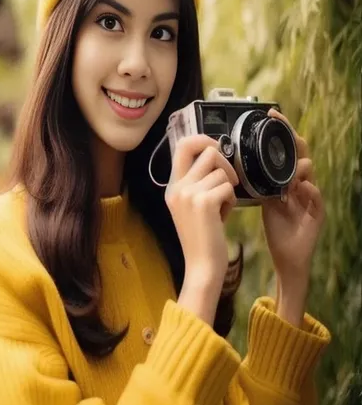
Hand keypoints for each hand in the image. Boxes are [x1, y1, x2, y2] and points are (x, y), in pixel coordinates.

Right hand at [165, 135, 238, 323]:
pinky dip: (231, 201)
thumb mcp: (192, 207)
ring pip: (221, 172)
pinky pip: (228, 188)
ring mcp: (189, 194)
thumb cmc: (202, 238)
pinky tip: (223, 217)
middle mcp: (177, 187)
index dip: (203, 138)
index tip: (216, 146)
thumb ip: (197, 182)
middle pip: (207, 152)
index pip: (182, 145)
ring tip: (222, 208)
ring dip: (229, 188)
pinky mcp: (204, 202)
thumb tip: (215, 155)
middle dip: (225, 163)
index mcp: (172, 186)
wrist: (202, 266)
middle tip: (230, 181)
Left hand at [262, 109, 324, 320]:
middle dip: (292, 138)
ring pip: (310, 173)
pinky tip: (303, 187)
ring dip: (299, 166)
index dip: (282, 132)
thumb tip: (241, 163)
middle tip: (280, 124)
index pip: (287, 150)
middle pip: (301, 154)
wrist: (287, 257)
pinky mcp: (317, 215)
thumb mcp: (265, 201)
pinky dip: (310, 192)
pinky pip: (317, 200)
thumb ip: (260, 182)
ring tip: (290, 165)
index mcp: (289, 180)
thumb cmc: (277, 227)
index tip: (271, 115)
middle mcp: (302, 184)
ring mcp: (312, 198)